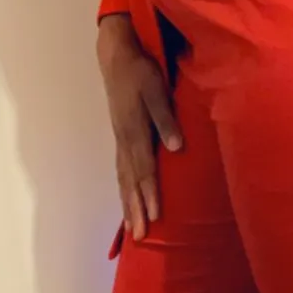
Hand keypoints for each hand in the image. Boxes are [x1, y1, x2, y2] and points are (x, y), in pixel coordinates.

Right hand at [97, 15, 182, 241]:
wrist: (117, 55)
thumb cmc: (141, 70)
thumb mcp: (156, 90)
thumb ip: (166, 118)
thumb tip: (176, 147)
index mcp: (135, 131)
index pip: (144, 170)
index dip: (150, 194)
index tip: (155, 217)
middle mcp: (125, 141)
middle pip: (131, 182)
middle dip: (136, 210)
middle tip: (140, 236)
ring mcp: (120, 140)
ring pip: (124, 179)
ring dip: (128, 205)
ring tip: (132, 229)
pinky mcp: (121, 136)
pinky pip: (121, 171)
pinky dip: (124, 190)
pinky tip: (128, 200)